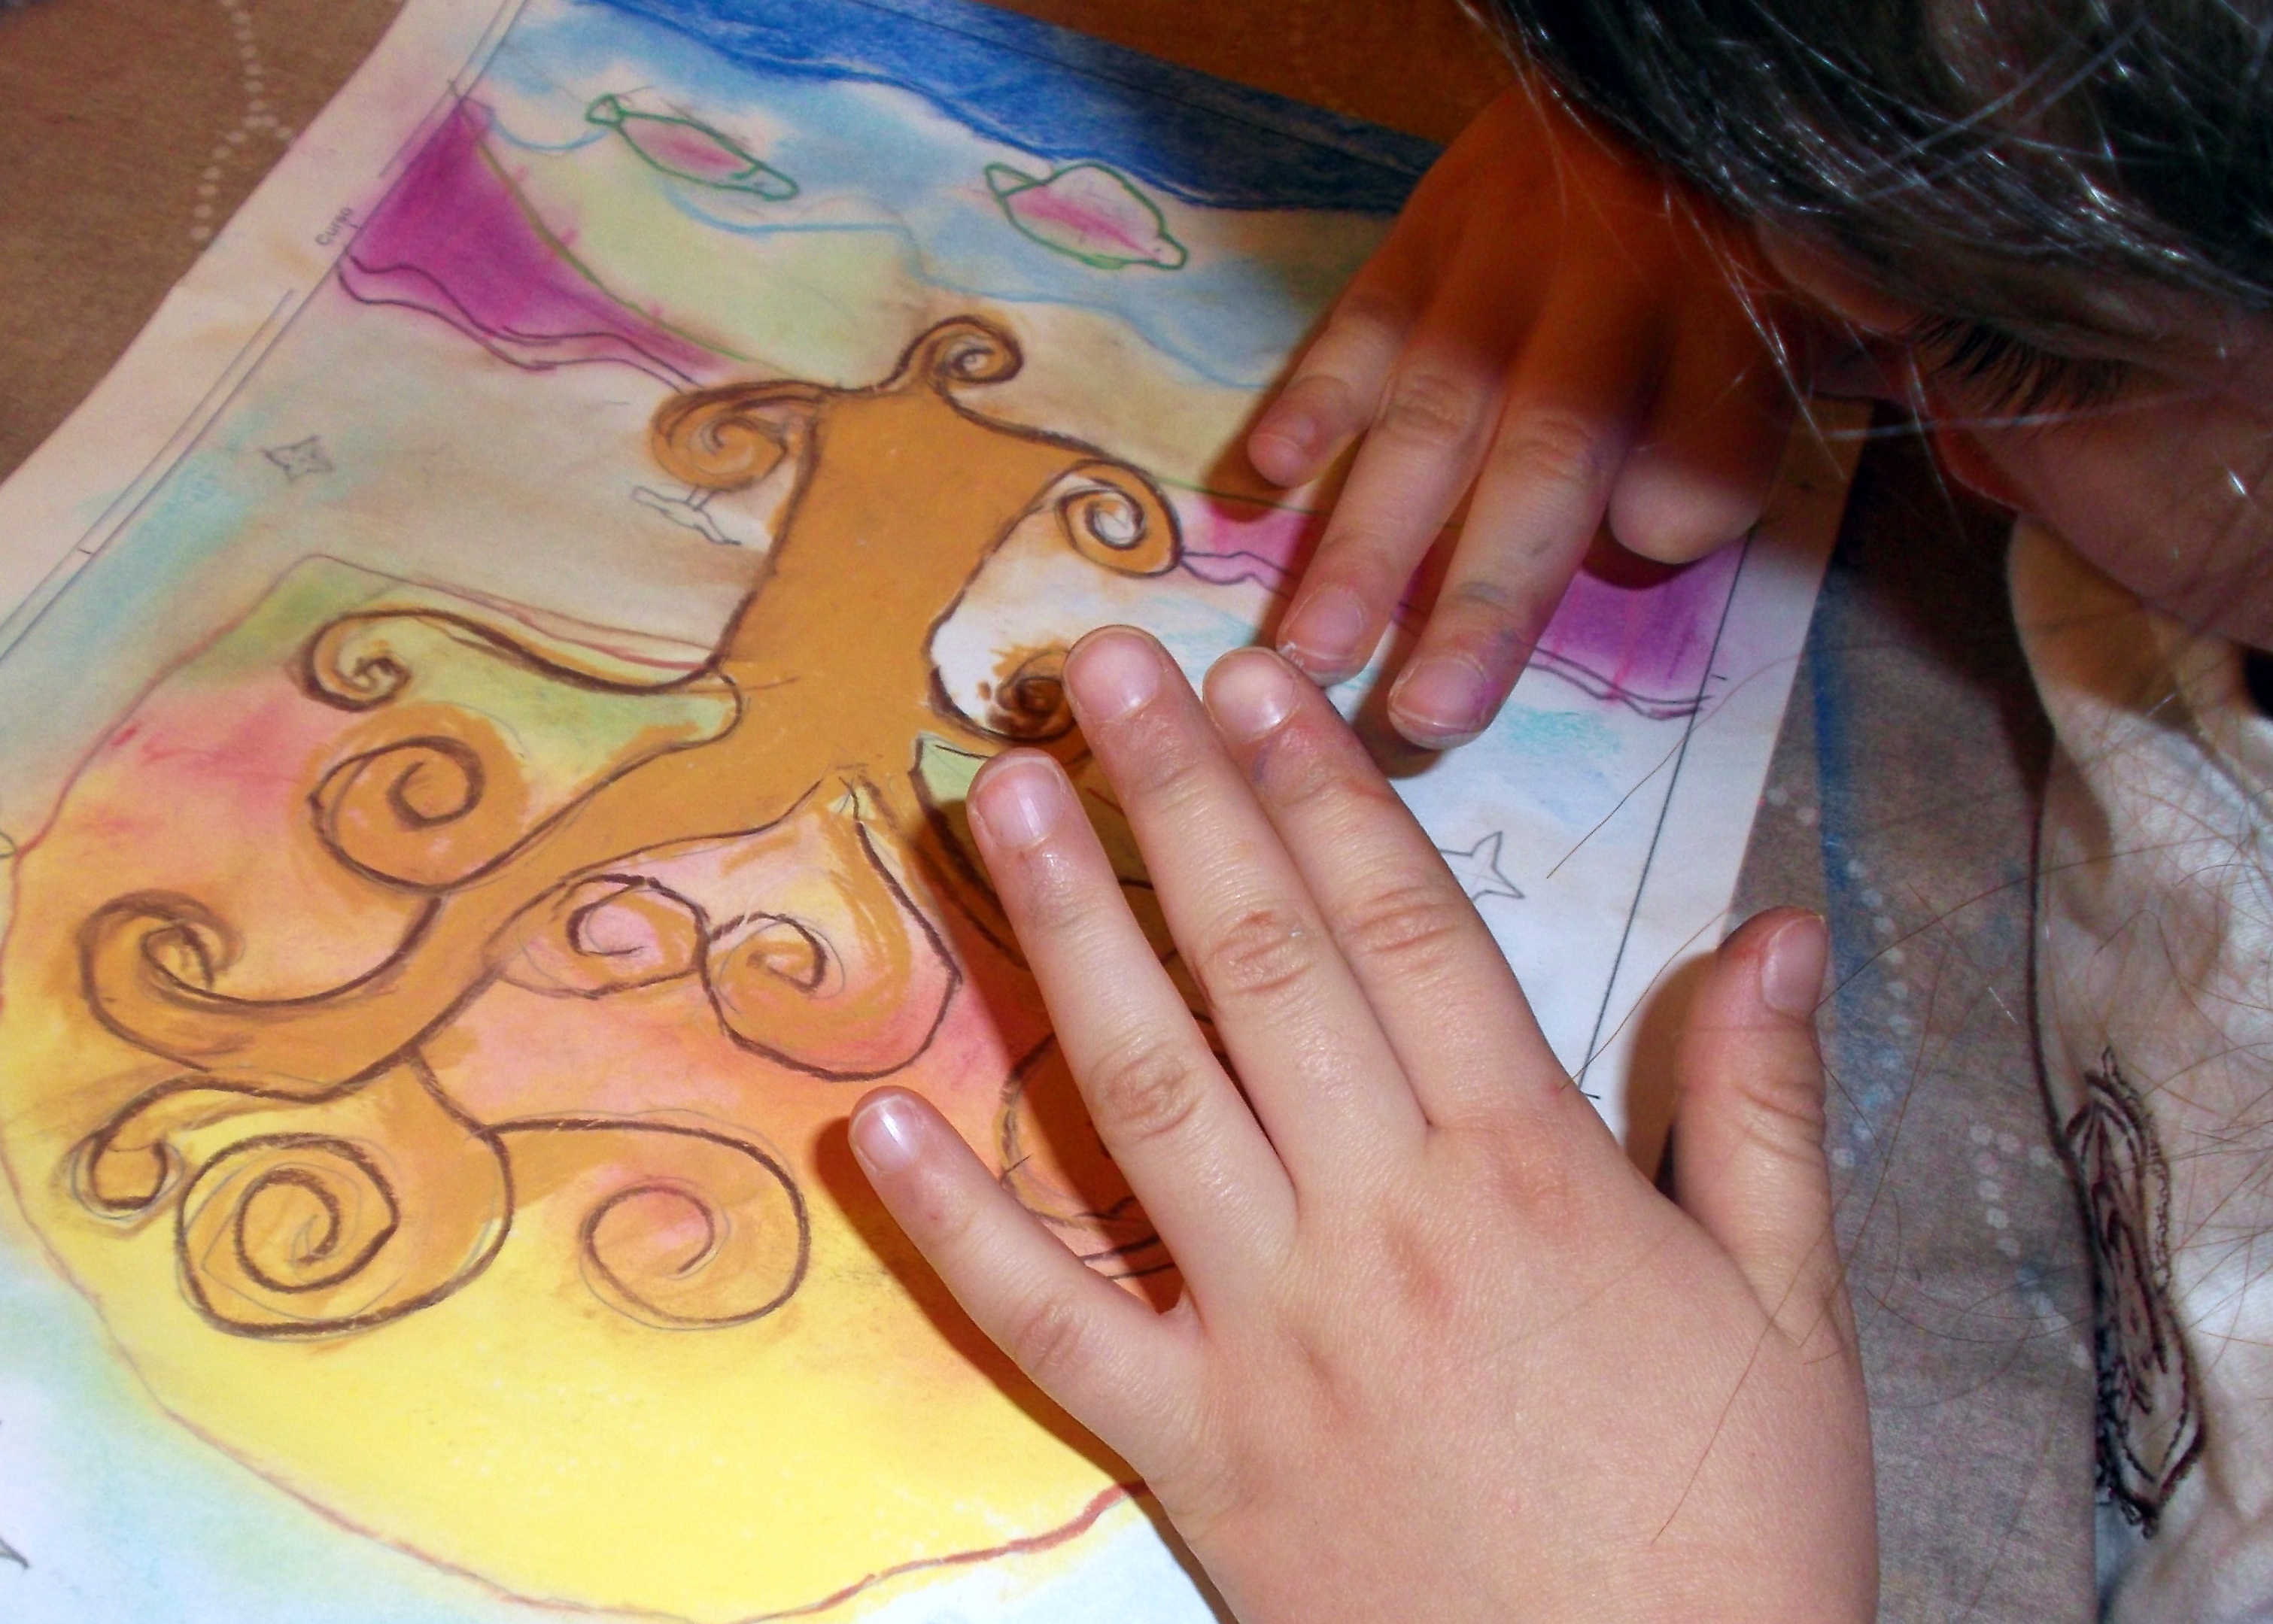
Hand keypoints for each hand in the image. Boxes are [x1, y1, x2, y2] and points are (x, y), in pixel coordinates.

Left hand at [851, 628, 1874, 1622]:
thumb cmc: (1734, 1527)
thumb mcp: (1793, 1312)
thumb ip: (1764, 1107)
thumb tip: (1777, 925)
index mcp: (1532, 1175)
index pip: (1405, 931)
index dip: (1321, 791)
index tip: (1253, 681)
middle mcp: (1384, 1225)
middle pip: (1264, 970)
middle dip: (1174, 802)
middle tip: (1096, 672)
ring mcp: (1271, 1337)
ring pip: (1147, 1097)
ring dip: (1066, 938)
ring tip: (992, 802)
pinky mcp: (1194, 1451)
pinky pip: (1053, 1323)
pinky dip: (955, 1224)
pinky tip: (870, 1119)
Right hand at [1250, 85, 1796, 747]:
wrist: (1670, 55)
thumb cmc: (1749, 217)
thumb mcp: (1827, 296)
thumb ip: (1762, 412)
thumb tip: (1657, 530)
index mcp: (1732, 309)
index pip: (1709, 433)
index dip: (1684, 493)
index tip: (1644, 558)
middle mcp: (1611, 285)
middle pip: (1549, 451)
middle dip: (1484, 590)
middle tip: (1425, 716)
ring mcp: (1504, 256)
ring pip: (1432, 405)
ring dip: (1365, 535)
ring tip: (1313, 648)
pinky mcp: (1430, 227)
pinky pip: (1362, 317)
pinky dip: (1309, 399)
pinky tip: (1264, 480)